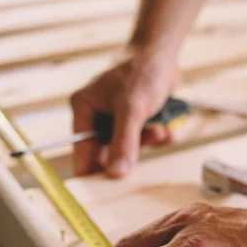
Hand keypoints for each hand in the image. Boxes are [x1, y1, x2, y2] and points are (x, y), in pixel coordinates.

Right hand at [70, 51, 179, 177]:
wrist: (163, 56)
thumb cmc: (143, 72)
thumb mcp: (132, 109)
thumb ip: (124, 143)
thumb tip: (115, 174)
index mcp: (83, 108)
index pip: (81, 149)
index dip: (92, 170)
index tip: (103, 190)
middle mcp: (95, 115)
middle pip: (106, 152)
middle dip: (130, 151)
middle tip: (146, 142)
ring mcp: (113, 119)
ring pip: (126, 148)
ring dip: (146, 143)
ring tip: (159, 130)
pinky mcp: (132, 121)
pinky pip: (141, 141)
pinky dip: (154, 138)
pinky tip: (165, 129)